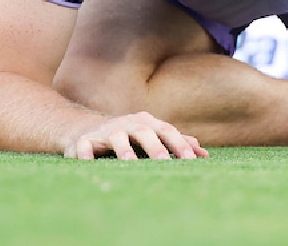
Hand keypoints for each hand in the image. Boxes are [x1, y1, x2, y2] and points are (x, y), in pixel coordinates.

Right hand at [63, 111, 209, 160]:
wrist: (84, 129)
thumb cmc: (126, 136)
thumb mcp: (150, 136)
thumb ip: (175, 144)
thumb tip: (203, 154)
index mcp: (146, 123)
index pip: (166, 131)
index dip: (179, 144)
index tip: (192, 161)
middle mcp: (127, 124)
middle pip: (143, 131)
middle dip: (155, 146)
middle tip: (166, 163)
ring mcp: (105, 130)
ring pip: (116, 137)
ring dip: (124, 149)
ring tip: (131, 163)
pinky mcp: (84, 140)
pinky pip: (84, 146)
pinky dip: (86, 154)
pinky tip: (88, 163)